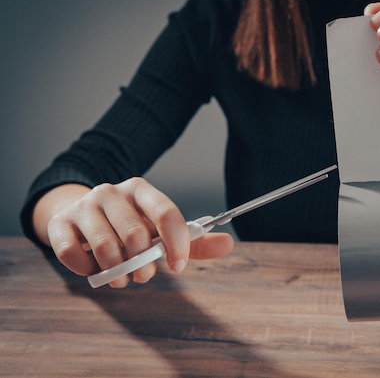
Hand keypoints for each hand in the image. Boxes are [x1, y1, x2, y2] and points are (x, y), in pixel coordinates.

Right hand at [42, 178, 233, 287]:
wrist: (79, 216)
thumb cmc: (128, 226)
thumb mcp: (161, 230)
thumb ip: (193, 240)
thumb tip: (229, 244)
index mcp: (141, 190)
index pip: (167, 213)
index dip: (176, 244)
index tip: (178, 266)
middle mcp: (112, 192)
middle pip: (136, 234)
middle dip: (144, 265)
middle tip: (144, 275)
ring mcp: (84, 205)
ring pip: (106, 247)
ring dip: (117, 273)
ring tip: (121, 277)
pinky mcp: (60, 223)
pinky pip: (72, 254)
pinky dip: (87, 270)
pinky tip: (95, 270)